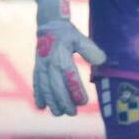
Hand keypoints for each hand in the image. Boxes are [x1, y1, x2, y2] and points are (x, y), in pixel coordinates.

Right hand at [33, 0, 105, 115]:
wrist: (48, 24)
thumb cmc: (67, 33)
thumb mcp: (80, 38)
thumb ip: (90, 50)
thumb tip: (102, 61)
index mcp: (61, 56)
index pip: (69, 76)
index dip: (75, 90)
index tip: (83, 102)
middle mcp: (49, 63)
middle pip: (55, 86)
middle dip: (63, 101)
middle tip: (72, 113)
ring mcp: (41, 66)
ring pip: (45, 87)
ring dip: (51, 102)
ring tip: (59, 113)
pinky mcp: (37, 68)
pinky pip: (36, 83)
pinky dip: (38, 95)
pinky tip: (41, 107)